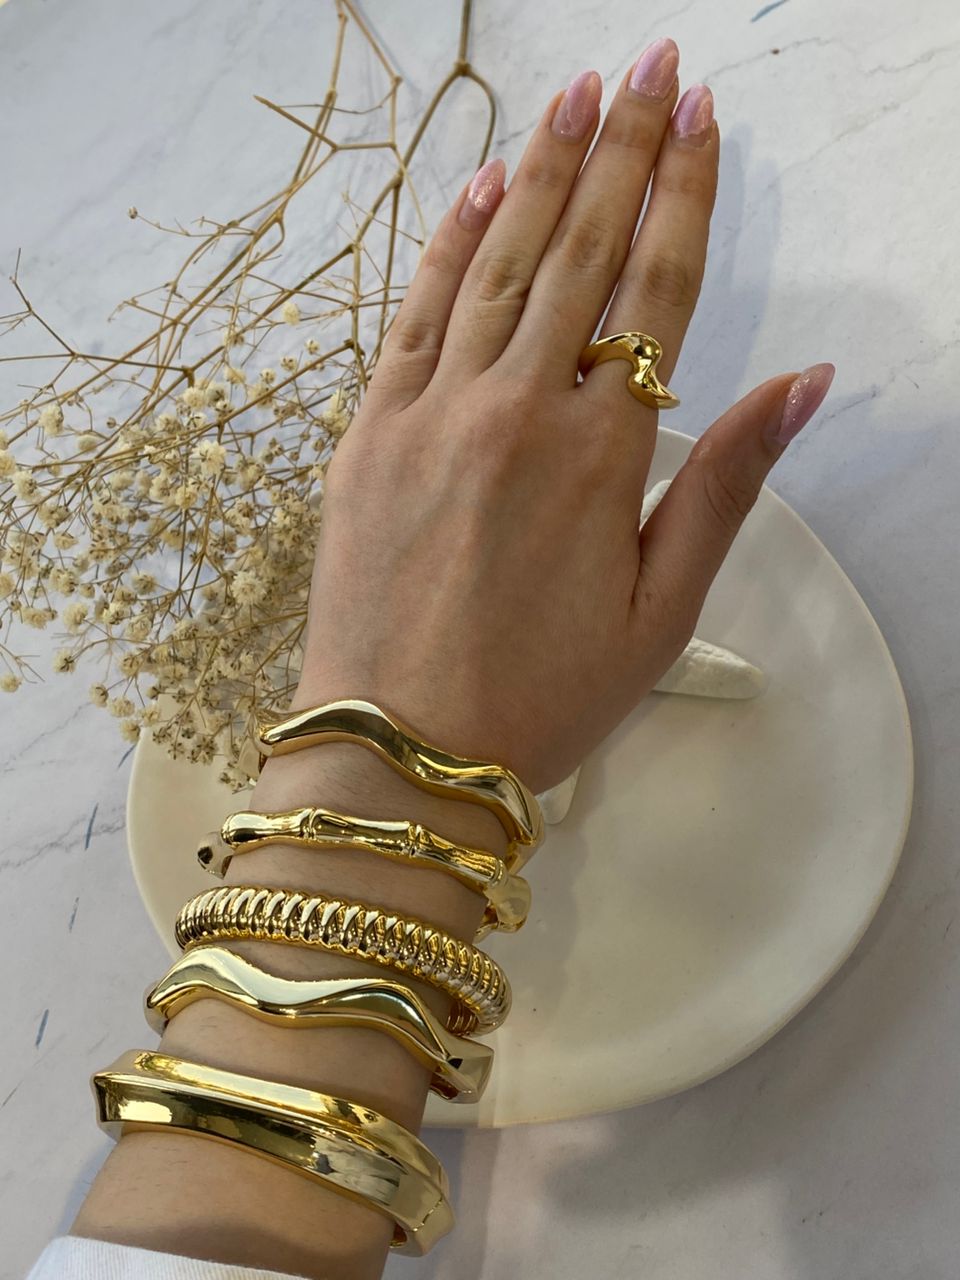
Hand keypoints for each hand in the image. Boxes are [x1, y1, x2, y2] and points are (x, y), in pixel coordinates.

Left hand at [297, 42, 833, 794]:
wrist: (401, 747)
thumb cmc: (542, 696)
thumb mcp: (662, 612)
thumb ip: (726, 486)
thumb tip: (800, 382)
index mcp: (602, 457)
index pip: (657, 294)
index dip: (684, 197)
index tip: (703, 119)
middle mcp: (518, 412)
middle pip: (582, 254)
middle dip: (622, 150)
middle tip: (650, 64)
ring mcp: (433, 414)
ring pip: (499, 264)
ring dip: (543, 172)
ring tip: (579, 95)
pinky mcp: (368, 433)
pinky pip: (414, 314)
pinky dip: (448, 244)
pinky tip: (482, 187)